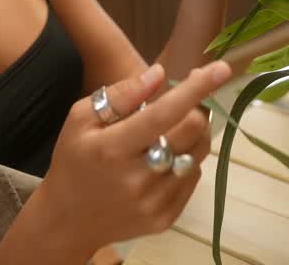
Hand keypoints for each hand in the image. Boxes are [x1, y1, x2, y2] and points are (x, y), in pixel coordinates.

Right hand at [35, 61, 231, 251]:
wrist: (68, 221)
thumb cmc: (74, 160)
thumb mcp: (81, 119)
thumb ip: (120, 95)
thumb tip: (158, 74)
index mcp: (113, 148)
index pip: (164, 113)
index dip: (195, 89)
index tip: (221, 68)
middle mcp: (138, 178)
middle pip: (191, 131)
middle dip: (197, 108)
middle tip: (186, 102)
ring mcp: (154, 202)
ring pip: (198, 153)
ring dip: (194, 134)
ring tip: (173, 130)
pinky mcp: (166, 218)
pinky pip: (193, 177)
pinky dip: (186, 160)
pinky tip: (165, 159)